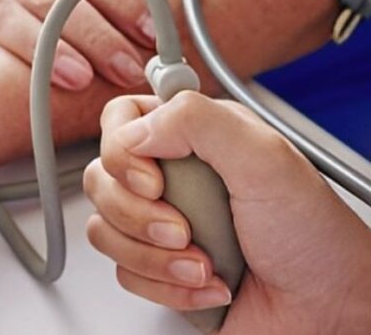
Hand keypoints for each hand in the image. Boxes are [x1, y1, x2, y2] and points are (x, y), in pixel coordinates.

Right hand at [85, 92, 370, 332]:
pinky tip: (209, 284)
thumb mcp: (265, 159)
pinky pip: (124, 274)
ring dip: (156, 257)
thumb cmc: (314, 238)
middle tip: (183, 228)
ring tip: (204, 263)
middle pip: (101, 179)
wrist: (328, 310)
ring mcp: (161, 224)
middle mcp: (174, 177)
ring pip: (104, 230)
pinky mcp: (158, 269)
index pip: (120, 120)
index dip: (121, 151)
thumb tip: (135, 130)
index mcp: (196, 137)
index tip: (153, 180)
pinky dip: (167, 286)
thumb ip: (197, 122)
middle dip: (138, 215)